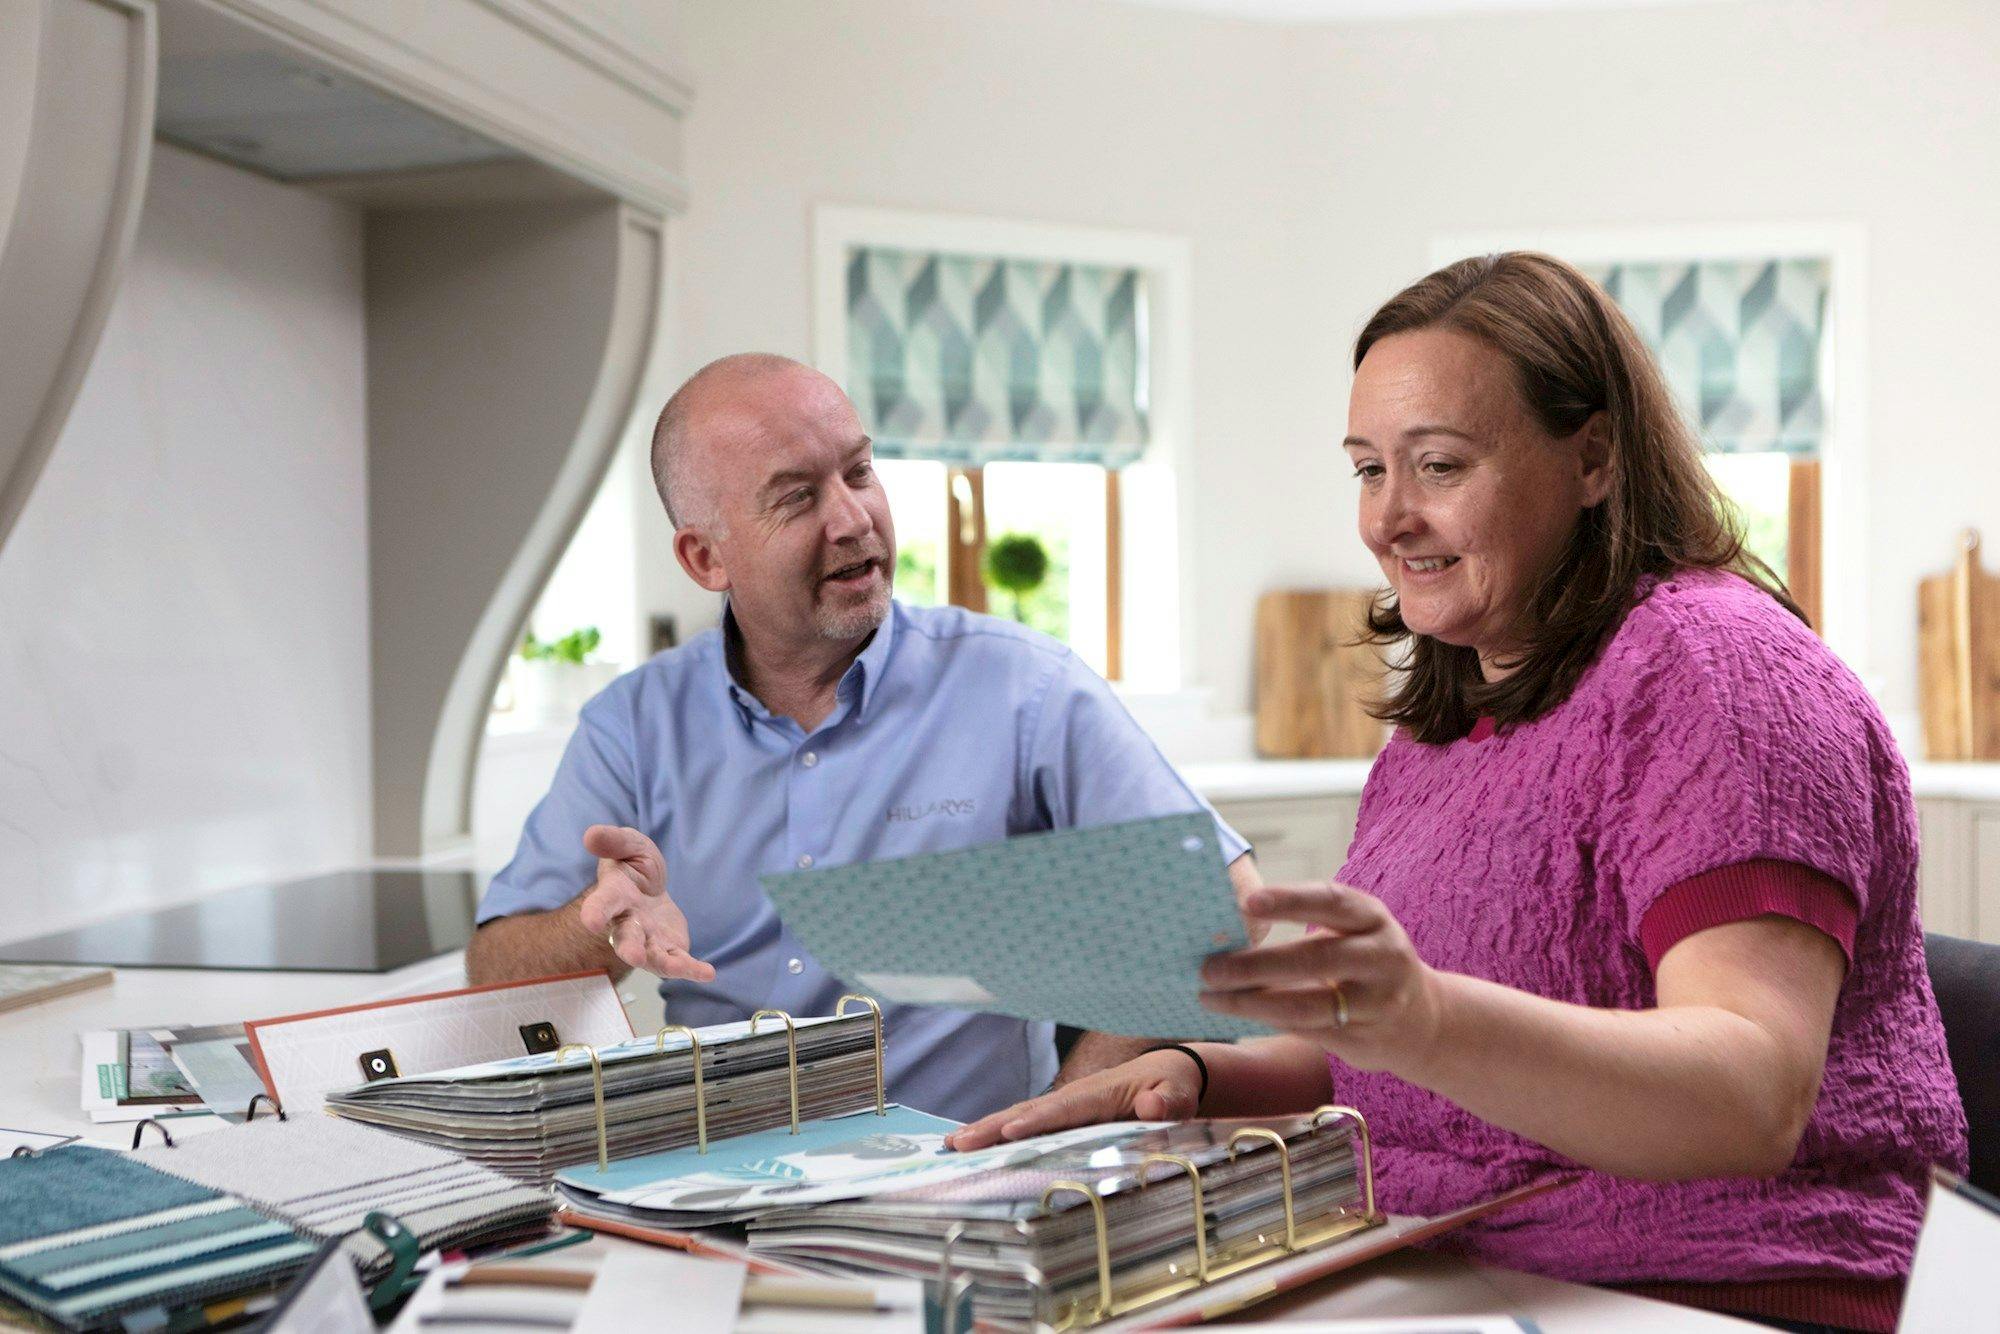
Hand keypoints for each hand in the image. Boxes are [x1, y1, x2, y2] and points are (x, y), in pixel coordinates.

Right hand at [574, 824, 715, 981]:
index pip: (602, 903)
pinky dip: (692, 969)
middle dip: (629, 948)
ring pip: (653, 957)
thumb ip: (614, 841)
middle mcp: (627, 922)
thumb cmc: (633, 865)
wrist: (650, 886)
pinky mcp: (669, 947)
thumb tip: (591, 834)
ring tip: (681, 968)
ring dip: (664, 963)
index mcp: (614, 895)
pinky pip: (679, 961)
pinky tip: (707, 973)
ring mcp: (648, 939)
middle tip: (633, 956)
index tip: (591, 921)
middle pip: (626, 938)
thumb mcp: (629, 845)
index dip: (596, 912)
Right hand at [944, 1049, 1202, 1150]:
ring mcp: (1064, 1103)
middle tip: (959, 1143)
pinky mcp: (1059, 1114)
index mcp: (1100, 1093)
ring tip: (953, 1145)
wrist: (1167, 1073)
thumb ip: (1167, 1102)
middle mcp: (1074, 1095)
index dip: (1036, 1121)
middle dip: (994, 1126)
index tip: (1008, 1131)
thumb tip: (1151, 1106)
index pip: (1064, 1109)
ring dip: (986, 1129)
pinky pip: (1025, 1122)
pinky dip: (997, 1132)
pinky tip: (973, 1144)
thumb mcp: (1179, 1094)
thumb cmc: (1172, 1086)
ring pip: (1020, 1114)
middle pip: (1028, 1111)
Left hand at [1200, 884, 1444, 1074]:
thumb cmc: (1366, 964)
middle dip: (1254, 965)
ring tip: (1212, 998)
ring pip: (1306, 1005)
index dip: (1290, 900)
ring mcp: (1377, 1002)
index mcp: (1372, 918)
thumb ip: (1309, 925)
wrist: (1424, 1020)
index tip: (1249, 903)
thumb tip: (1233, 931)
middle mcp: (1381, 957)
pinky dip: (1269, 1022)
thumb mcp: (1353, 933)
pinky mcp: (1366, 1039)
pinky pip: (1308, 1031)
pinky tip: (1242, 1014)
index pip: (1330, 901)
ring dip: (1251, 1003)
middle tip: (1208, 969)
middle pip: (1312, 959)